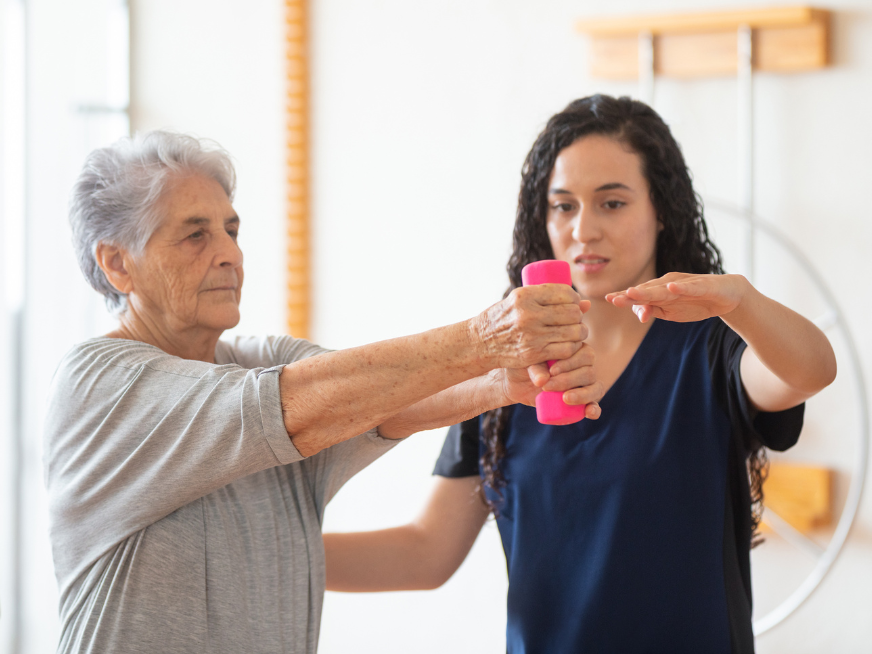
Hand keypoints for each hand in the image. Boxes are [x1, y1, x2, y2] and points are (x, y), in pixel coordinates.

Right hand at [472, 285, 586, 369]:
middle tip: (575, 320)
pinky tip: (569, 344)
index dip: (575, 298)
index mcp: (525, 295)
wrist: (481, 342)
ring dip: (579, 333)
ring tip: (576, 332)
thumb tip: (586, 304)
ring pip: (573, 332)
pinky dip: (572, 347)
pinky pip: (566, 349)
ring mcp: (532, 335)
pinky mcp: (534, 353)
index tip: (574, 303)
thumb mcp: (519, 301)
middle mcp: (529, 314)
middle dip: (578, 316)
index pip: (564, 293)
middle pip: (572, 313)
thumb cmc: (503, 318)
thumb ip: (548, 299)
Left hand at [494, 341, 603, 419]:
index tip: (551, 370)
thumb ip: (535, 368)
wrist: (515, 382)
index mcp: (575, 350)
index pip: (585, 353)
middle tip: (547, 386)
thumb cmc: (523, 365)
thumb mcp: (527, 363)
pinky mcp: (581, 401)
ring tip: (565, 398)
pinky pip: (594, 405)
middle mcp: (584, 366)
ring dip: (582, 394)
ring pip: (595, 388)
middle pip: (589, 372)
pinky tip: (589, 412)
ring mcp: (585, 384)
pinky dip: (594, 409)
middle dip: (569, 380)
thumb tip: (543, 380)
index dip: (570, 363)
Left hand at [605, 273, 749, 322]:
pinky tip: (671, 288)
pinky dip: (680, 288)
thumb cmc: (694, 302)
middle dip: (630, 295)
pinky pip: (690, 287)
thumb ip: (654, 311)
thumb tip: (639, 315)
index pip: (639, 294)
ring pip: (664, 288)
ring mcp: (685, 284)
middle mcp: (669, 284)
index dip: (624, 297)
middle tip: (614, 299)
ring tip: (633, 292)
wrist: (727, 295)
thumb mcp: (671, 312)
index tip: (608, 300)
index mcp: (660, 290)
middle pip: (647, 290)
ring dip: (649, 291)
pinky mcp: (703, 286)